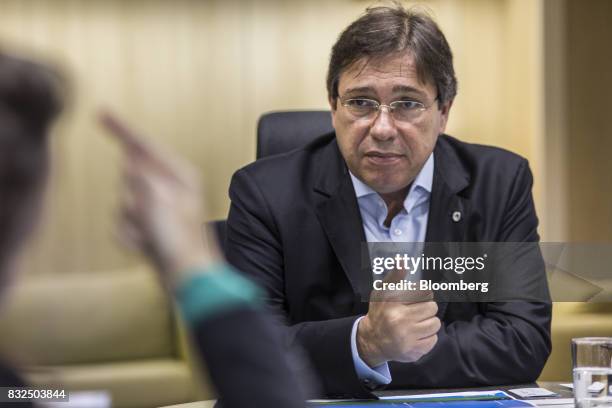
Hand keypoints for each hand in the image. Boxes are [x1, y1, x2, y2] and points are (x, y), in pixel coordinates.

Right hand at [99, 110, 220, 288]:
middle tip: (149, 218)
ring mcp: (158, 210)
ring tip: (151, 236)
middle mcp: (169, 189)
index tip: (100, 112)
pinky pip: (121, 225)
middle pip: (128, 177)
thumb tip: (129, 159)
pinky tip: (147, 247)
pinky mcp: (149, 227)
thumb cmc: (180, 241)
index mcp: (180, 176)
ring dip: (131, 222)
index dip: (121, 128)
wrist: (188, 280)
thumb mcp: (158, 202)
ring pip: (122, 203)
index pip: (144, 145)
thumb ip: (140, 176)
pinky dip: (130, 237)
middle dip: (131, 198)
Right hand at [357, 269, 439, 366]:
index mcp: (393, 303)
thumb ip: (394, 276)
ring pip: (435, 324)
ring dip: (429, 322)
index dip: (424, 293)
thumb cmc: (379, 312)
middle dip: (427, 308)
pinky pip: (433, 340)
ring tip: (417, 323)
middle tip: (417, 311)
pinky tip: (416, 335)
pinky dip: (427, 337)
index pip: (424, 291)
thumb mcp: (382, 292)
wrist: (372, 341)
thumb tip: (402, 261)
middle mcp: (400, 320)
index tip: (417, 297)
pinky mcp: (414, 351)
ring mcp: (407, 338)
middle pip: (432, 307)